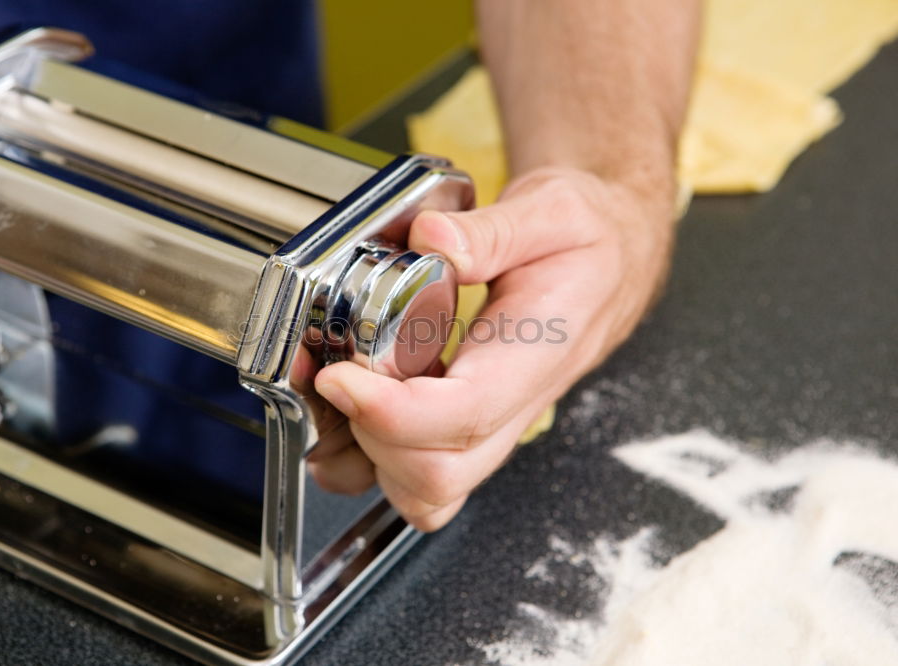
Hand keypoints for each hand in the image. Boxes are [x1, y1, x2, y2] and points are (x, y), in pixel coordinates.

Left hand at [308, 165, 676, 530]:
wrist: (607, 265)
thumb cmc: (586, 244)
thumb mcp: (553, 213)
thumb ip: (493, 230)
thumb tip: (432, 240)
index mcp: (533, 356)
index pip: (466, 414)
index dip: (394, 412)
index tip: (340, 377)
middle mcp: (511, 407)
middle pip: (439, 475)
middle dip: (369, 437)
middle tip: (333, 374)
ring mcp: (489, 426)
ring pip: (426, 493)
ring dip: (365, 460)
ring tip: (332, 395)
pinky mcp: (466, 426)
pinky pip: (418, 477)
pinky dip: (370, 459)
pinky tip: (349, 406)